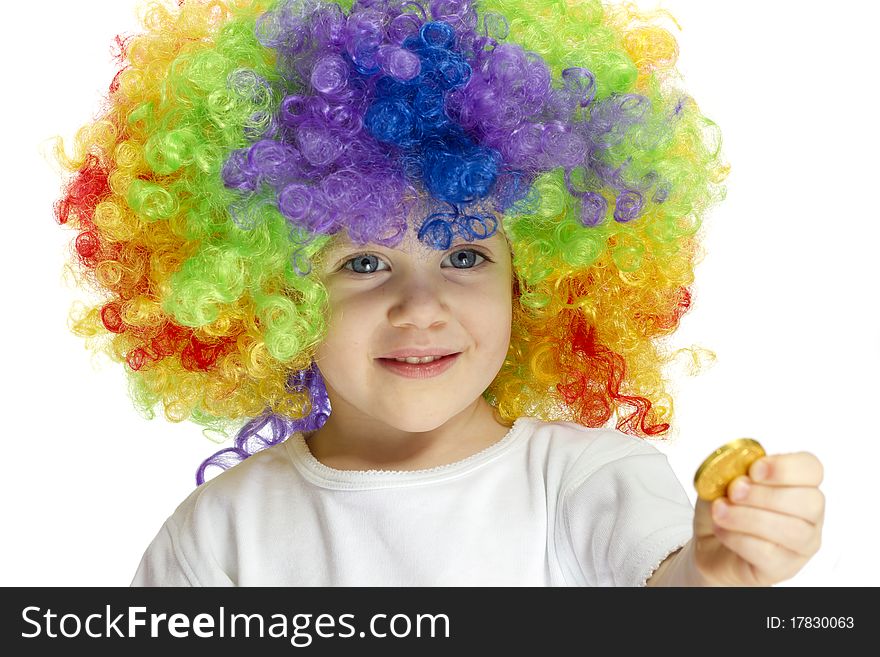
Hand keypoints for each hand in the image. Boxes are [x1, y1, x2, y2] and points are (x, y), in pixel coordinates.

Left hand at [692, 451, 824, 585]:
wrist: (709, 543)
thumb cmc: (725, 506)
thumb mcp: (722, 479)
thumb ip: (732, 469)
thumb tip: (740, 471)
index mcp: (799, 484)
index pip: (812, 469)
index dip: (785, 467)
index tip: (754, 469)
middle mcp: (809, 516)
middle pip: (810, 501)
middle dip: (765, 494)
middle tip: (734, 491)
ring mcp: (801, 545)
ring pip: (792, 530)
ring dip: (749, 517)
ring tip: (720, 511)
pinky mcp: (783, 569)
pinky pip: (768, 553)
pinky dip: (738, 538)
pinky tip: (721, 529)